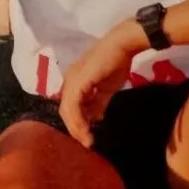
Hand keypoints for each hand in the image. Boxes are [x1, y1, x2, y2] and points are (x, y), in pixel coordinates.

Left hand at [59, 22, 144, 146]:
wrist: (122, 46)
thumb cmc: (116, 63)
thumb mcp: (106, 89)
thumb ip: (99, 103)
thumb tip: (95, 119)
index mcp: (74, 81)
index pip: (69, 106)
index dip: (76, 123)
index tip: (87, 136)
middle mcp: (69, 81)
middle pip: (65, 110)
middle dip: (75, 129)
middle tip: (86, 143)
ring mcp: (72, 80)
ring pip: (67, 110)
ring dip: (76, 128)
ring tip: (87, 140)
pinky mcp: (78, 81)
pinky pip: (74, 105)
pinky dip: (79, 120)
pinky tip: (87, 130)